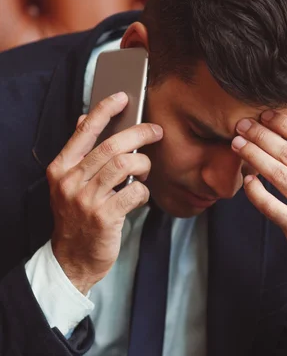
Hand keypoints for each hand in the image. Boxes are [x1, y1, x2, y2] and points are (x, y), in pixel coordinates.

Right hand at [47, 92, 162, 293]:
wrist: (72, 258)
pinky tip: (139, 195)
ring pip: (124, 165)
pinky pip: (134, 192)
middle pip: (111, 146)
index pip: (84, 130)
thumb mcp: (68, 183)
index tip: (123, 96)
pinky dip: (143, 191)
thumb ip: (78, 153)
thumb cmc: (77, 216)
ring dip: (142, 164)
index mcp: (61, 168)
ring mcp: (87, 200)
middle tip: (155, 131)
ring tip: (145, 169)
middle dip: (139, 133)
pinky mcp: (105, 217)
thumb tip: (84, 118)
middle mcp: (71, 181)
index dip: (105, 110)